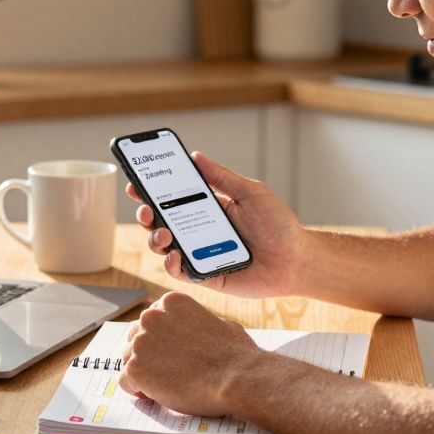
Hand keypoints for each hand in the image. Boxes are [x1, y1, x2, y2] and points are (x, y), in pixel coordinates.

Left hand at [119, 292, 264, 416]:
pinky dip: (137, 390)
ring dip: (142, 372)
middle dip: (147, 354)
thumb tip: (201, 330)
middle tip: (162, 371)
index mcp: (170, 302)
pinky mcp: (136, 368)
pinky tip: (153, 395)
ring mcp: (141, 342)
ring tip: (162, 385)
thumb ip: (200, 324)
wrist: (235, 379)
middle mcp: (151, 317)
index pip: (151, 320)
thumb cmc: (235, 355)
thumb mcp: (220, 324)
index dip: (158, 339)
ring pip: (128, 359)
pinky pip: (125, 381)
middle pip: (136, 337)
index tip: (166, 353)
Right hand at [127, 152, 305, 297]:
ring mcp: (200, 254)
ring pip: (165, 248)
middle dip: (146, 215)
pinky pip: (180, 272)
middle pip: (161, 223)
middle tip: (145, 209)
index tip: (136, 183)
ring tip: (162, 233)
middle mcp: (200, 231)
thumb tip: (196, 156)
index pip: (172, 199)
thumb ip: (222, 177)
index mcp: (208, 208)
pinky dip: (171, 264)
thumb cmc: (278, 225)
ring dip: (155, 239)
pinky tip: (175, 255)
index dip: (151, 192)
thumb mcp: (250, 192)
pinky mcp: (206, 276)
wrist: (297, 259)